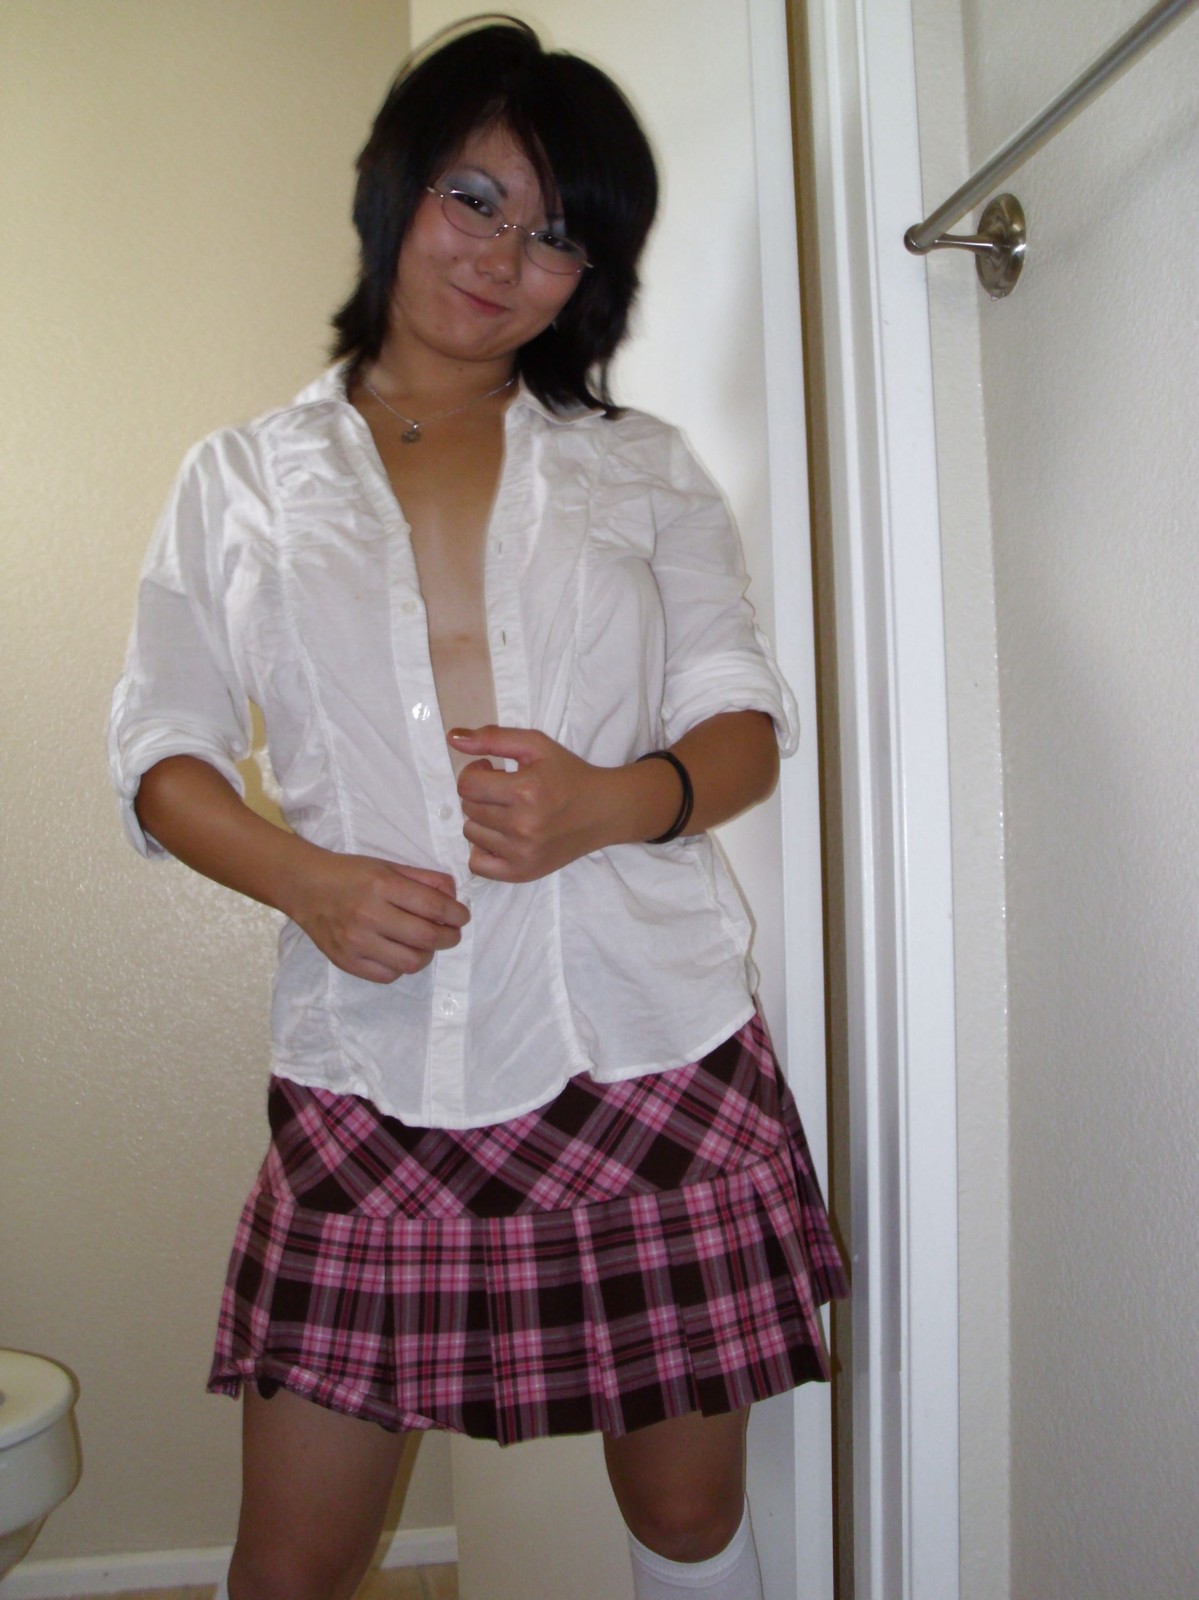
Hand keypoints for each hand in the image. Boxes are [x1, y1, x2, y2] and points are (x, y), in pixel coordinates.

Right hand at [289, 850, 469, 983]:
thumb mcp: (388, 866)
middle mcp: (368, 915)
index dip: (456, 914)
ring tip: (425, 943)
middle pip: (426, 938)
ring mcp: (355, 942)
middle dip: (449, 938)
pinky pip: (388, 975)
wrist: (305, 887)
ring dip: (427, 954)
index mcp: (381, 885)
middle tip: (452, 934)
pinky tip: (399, 952)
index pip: (433, 906)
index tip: (462, 917)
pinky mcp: (346, 962)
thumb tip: (454, 896)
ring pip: (410, 962)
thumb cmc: (351, 874)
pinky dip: (401, 967)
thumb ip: (424, 879)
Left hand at [450, 725, 618, 882]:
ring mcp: (522, 854)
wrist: (603, 811)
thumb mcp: (535, 745)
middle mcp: (522, 826)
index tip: (492, 770)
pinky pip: (477, 865)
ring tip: (506, 812)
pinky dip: (483, 850)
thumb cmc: (568, 774)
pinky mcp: (522, 873)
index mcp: (525, 790)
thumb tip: (452, 738)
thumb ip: (493, 738)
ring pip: (470, 834)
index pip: (467, 784)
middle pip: (468, 808)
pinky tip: (500, 837)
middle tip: (505, 791)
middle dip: (481, 795)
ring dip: (482, 820)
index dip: (475, 772)